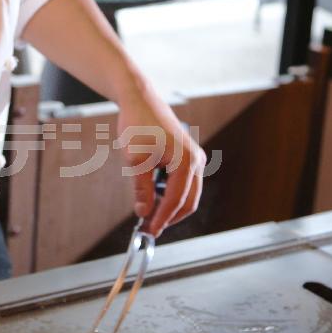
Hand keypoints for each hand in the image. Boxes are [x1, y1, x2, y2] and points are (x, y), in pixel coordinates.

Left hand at [117, 85, 205, 237]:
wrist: (140, 101)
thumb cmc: (138, 125)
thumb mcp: (135, 160)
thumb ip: (142, 188)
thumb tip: (144, 212)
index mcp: (186, 161)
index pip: (176, 200)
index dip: (162, 218)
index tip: (149, 231)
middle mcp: (196, 161)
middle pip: (188, 201)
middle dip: (169, 217)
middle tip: (150, 228)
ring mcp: (194, 158)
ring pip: (188, 194)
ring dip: (170, 206)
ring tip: (149, 213)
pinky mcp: (188, 157)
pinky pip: (184, 183)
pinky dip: (171, 194)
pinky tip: (154, 196)